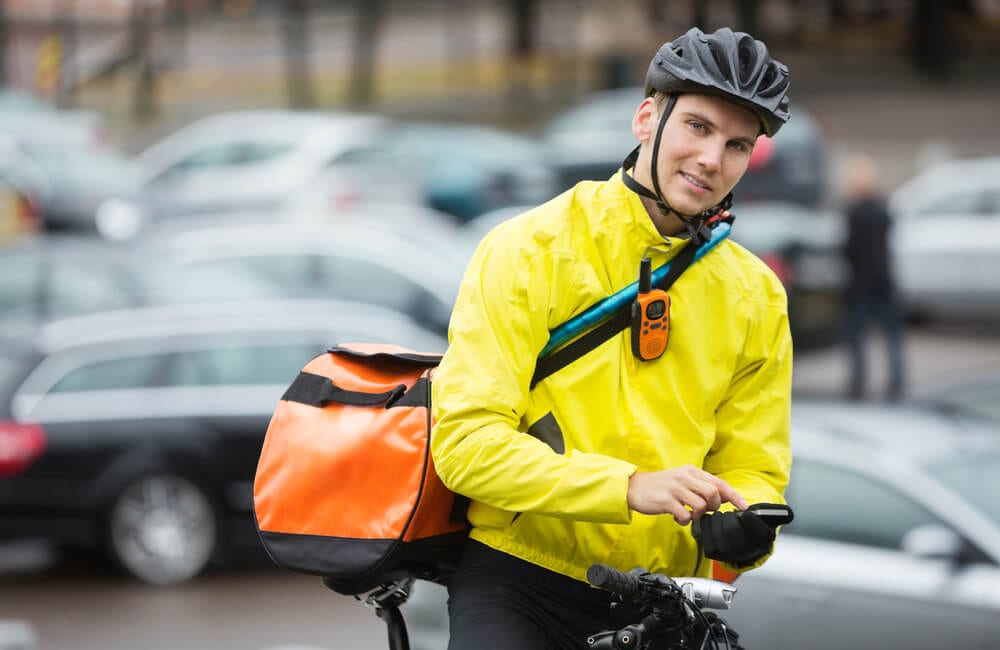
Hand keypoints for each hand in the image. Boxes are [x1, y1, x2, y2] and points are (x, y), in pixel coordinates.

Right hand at [626, 465, 747, 524]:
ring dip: (698, 515)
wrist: (634, 487)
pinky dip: (685, 521)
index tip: (744, 507)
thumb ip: (699, 486)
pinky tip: (677, 517)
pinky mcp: (666, 501)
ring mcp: (675, 488)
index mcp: (691, 471)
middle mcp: (685, 477)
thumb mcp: (681, 479)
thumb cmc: (660, 486)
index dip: (734, 496)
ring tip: (689, 514)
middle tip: (705, 510)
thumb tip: (721, 498)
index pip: (719, 483)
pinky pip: (685, 516)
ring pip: (701, 505)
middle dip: (714, 507)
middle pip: (714, 494)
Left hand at [691, 503, 793, 566]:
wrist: (743, 530)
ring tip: (718, 515)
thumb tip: (787, 513)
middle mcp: (751, 552)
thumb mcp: (768, 513)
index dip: (751, 521)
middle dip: (729, 521)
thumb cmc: (755, 518)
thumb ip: (777, 512)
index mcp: (765, 540)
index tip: (747, 513)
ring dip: (717, 525)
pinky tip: (710, 521)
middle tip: (729, 512)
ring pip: (722, 543)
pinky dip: (707, 531)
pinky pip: (710, 546)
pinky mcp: (719, 556)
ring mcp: (733, 556)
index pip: (760, 534)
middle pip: (736, 537)